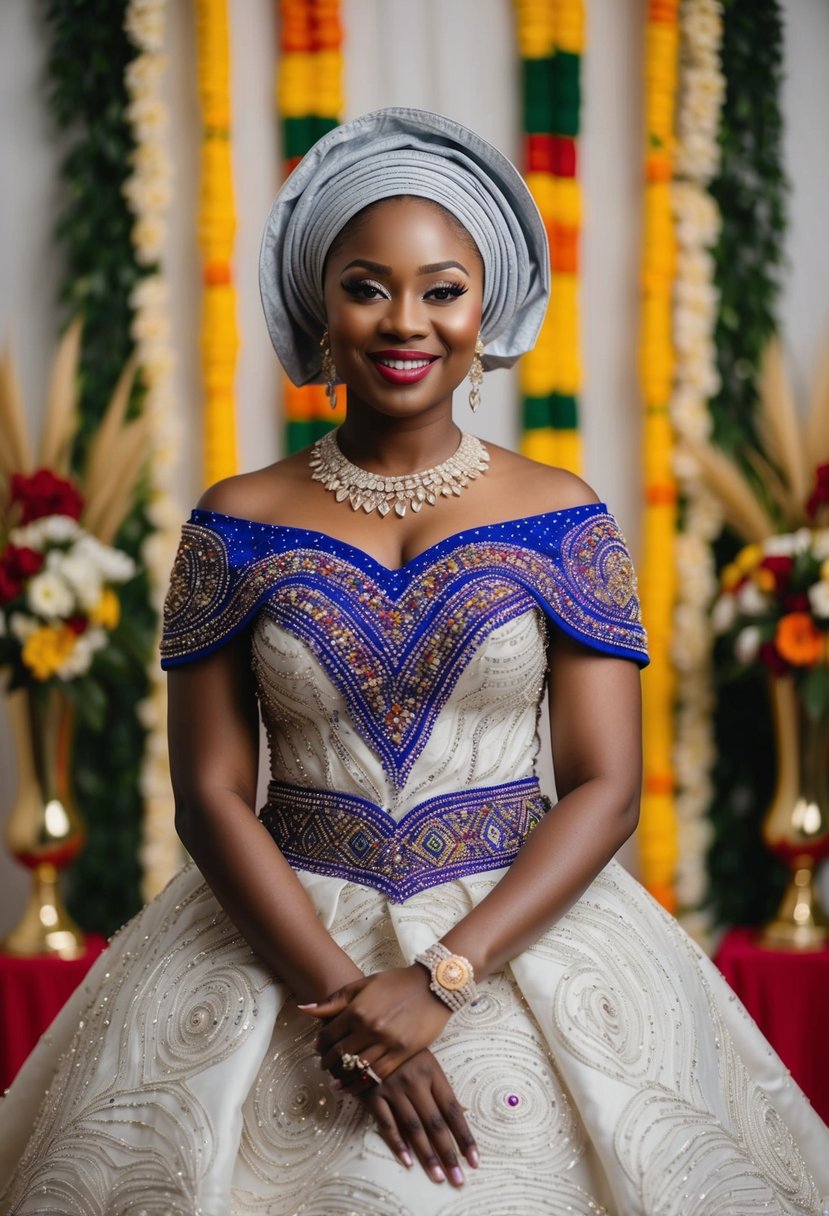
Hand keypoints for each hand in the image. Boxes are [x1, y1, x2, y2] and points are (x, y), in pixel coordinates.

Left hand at [300, 965, 450, 1080]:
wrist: (433, 986)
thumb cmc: (397, 982)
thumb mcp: (364, 984)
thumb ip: (335, 1000)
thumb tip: (305, 1009)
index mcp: (358, 1010)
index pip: (329, 1034)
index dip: (320, 1044)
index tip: (318, 1048)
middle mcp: (370, 1028)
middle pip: (340, 1054)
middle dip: (329, 1062)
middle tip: (325, 1065)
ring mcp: (387, 1043)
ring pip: (357, 1067)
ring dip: (343, 1076)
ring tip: (337, 1079)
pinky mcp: (402, 1053)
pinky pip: (378, 1074)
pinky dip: (364, 1082)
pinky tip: (356, 1084)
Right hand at [357, 1048, 478, 1186]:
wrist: (368, 1033)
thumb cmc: (403, 1051)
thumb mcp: (427, 1062)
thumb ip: (442, 1089)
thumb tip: (464, 1112)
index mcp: (432, 1072)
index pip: (453, 1110)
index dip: (464, 1137)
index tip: (474, 1161)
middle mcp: (414, 1081)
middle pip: (435, 1123)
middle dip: (448, 1154)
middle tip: (458, 1180)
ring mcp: (393, 1087)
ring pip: (413, 1127)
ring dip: (426, 1155)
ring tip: (437, 1177)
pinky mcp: (373, 1093)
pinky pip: (387, 1123)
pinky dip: (397, 1143)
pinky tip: (407, 1161)